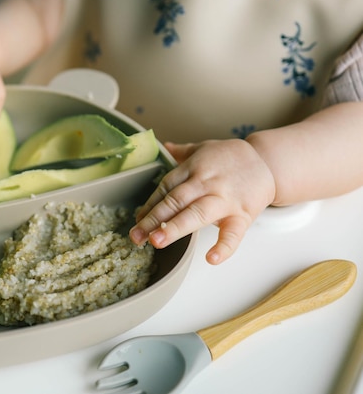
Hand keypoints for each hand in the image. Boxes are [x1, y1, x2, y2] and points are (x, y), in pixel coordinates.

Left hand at [129, 139, 275, 264]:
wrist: (269, 161)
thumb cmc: (232, 158)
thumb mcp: (204, 148)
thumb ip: (182, 152)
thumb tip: (163, 147)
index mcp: (193, 169)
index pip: (166, 188)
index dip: (149, 205)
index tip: (136, 221)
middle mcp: (206, 183)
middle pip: (176, 201)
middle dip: (154, 218)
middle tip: (137, 236)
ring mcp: (224, 199)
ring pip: (197, 213)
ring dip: (176, 228)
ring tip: (157, 241)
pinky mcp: (243, 214)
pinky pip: (233, 232)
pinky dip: (224, 246)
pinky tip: (211, 258)